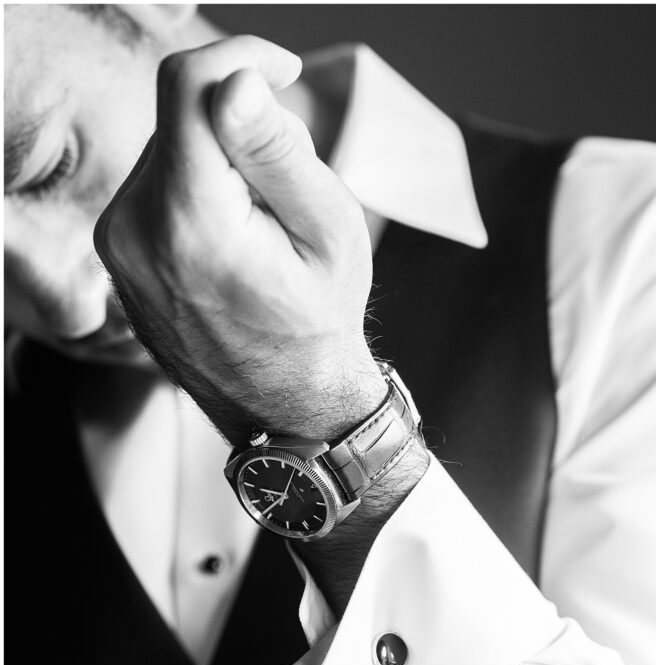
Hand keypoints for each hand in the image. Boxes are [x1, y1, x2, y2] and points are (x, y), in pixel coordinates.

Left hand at [94, 36, 386, 445]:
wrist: (284, 409)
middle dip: (239, 128)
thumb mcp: (329, 232)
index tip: (284, 71)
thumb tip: (236, 81)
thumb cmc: (319, 324)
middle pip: (180, 118)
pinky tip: (233, 244)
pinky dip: (198, 192)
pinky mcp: (119, 258)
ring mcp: (119, 249)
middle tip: (287, 190)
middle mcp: (134, 231)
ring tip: (262, 228)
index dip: (240, 57)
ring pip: (168, 151)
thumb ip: (278, 151)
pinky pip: (155, 190)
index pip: (187, 84)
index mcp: (190, 222)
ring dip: (220, 163)